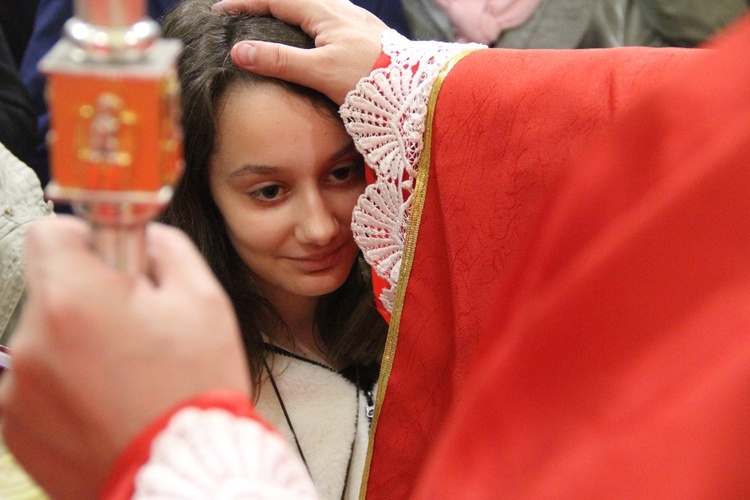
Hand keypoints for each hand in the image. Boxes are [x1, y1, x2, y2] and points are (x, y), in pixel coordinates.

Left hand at [0, 216, 249, 498]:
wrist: (181, 473)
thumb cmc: (194, 392)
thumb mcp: (204, 300)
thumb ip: (168, 248)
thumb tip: (145, 237)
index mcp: (73, 298)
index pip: (49, 231)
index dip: (86, 237)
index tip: (109, 256)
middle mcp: (32, 341)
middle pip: (51, 288)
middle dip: (90, 296)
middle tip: (136, 326)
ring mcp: (17, 388)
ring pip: (45, 337)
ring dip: (77, 342)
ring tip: (127, 373)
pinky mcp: (16, 425)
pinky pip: (37, 381)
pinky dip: (66, 383)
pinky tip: (108, 400)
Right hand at [212, 0, 387, 103]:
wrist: (415, 91)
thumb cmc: (370, 81)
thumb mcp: (319, 72)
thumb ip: (280, 61)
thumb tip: (239, 51)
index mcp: (325, 13)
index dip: (245, 3)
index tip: (221, 11)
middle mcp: (341, 9)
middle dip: (267, 3)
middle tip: (243, 11)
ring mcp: (356, 20)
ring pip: (316, 5)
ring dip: (291, 9)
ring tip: (273, 18)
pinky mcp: (368, 33)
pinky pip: (331, 16)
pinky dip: (311, 19)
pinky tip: (316, 33)